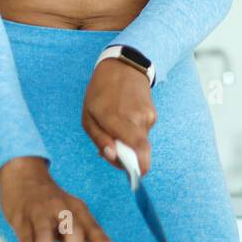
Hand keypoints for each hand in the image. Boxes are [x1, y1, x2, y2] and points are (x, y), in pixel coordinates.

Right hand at [0, 156, 113, 241]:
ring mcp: (39, 212)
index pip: (90, 224)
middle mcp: (60, 208)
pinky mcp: (20, 218)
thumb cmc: (50, 202)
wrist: (23, 176)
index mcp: (76, 208)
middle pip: (71, 229)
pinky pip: (25, 239)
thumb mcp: (70, 211)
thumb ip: (83, 232)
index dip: (99, 238)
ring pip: (44, 237)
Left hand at [82, 59, 155, 175]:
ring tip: (116, 126)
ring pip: (141, 142)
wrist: (123, 66)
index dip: (138, 167)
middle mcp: (136, 118)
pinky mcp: (153, 114)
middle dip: (128, 158)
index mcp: (117, 119)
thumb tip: (112, 156)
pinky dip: (134, 133)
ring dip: (129, 143)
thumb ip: (100, 139)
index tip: (133, 175)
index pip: (138, 150)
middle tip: (114, 150)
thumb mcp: (89, 116)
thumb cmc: (100, 92)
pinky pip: (143, 132)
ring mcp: (147, 116)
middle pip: (140, 152)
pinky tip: (125, 119)